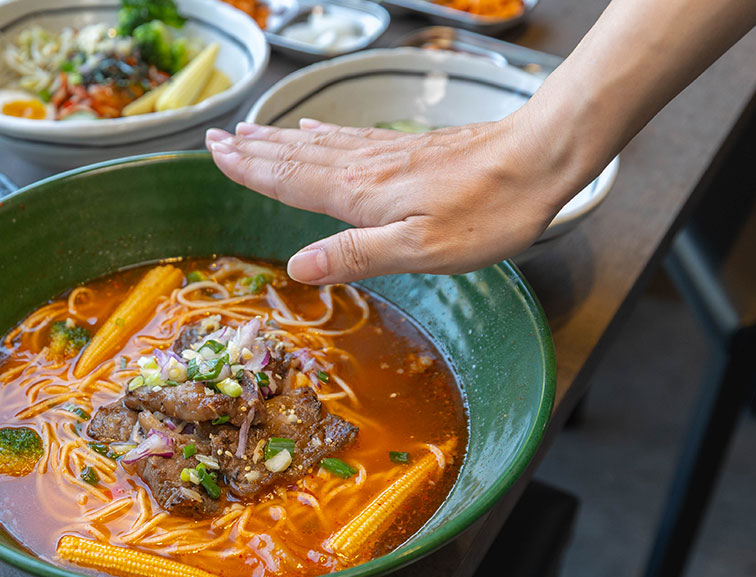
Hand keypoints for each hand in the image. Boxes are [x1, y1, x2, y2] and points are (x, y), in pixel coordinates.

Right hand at [204, 115, 581, 282]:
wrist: (539, 160)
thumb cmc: (487, 212)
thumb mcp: (420, 250)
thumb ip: (356, 255)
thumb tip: (297, 267)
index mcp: (360, 194)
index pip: (290, 178)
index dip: (250, 169)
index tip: (215, 154)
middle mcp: (365, 167)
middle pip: (297, 155)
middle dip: (254, 149)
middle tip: (217, 137)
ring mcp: (388, 155)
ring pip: (319, 144)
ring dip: (279, 139)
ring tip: (250, 132)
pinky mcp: (410, 151)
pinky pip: (349, 138)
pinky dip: (322, 134)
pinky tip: (316, 130)